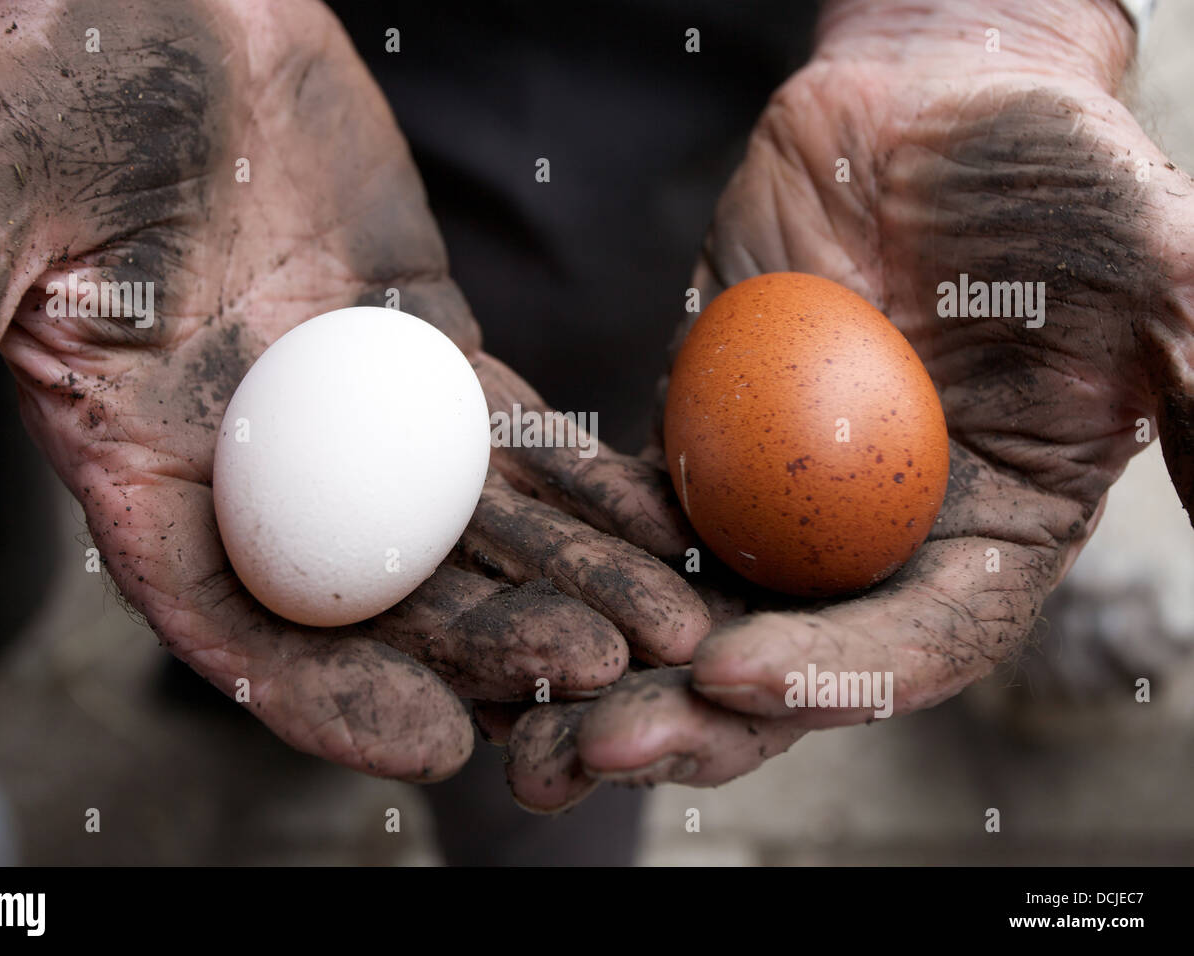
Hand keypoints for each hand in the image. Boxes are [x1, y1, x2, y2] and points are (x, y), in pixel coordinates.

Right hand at [0, 0, 707, 781]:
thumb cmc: (63, 82)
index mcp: (146, 466)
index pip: (234, 624)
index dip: (328, 696)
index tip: (437, 745)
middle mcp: (258, 465)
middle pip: (384, 591)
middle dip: (494, 639)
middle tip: (604, 670)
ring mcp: (351, 411)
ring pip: (468, 522)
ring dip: (569, 575)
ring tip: (664, 622)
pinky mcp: (426, 345)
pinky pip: (515, 427)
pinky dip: (584, 476)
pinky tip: (655, 521)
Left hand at [504, 0, 1193, 809]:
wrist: (928, 98)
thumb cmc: (1051, 174)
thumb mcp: (1160, 265)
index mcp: (991, 540)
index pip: (920, 643)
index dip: (836, 674)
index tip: (733, 674)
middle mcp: (884, 544)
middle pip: (789, 660)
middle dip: (698, 715)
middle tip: (602, 746)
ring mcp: (787, 503)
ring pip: (694, 615)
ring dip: (614, 678)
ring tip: (527, 735)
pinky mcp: (706, 446)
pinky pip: (633, 521)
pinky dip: (577, 570)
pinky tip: (507, 611)